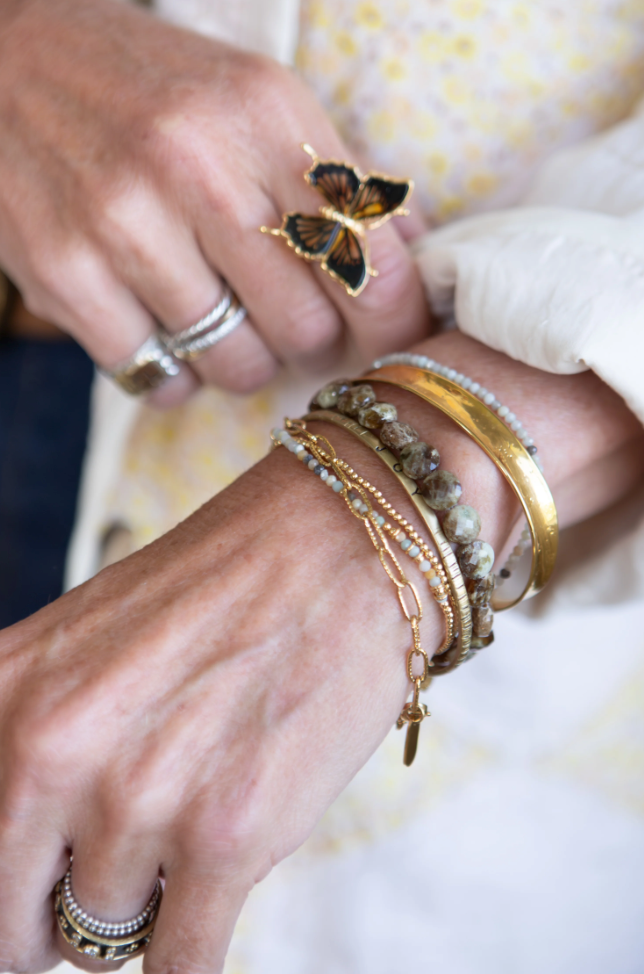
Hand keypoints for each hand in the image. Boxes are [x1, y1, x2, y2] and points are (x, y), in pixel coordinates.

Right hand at [0, 0, 429, 405]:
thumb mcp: (256, 102)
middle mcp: (197, 168)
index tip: (394, 338)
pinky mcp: (64, 276)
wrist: (10, 63)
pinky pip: (161, 381)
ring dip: (240, 357)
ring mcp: (123, 225)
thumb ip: (340, 184)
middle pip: (306, 330)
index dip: (395, 320)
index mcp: (265, 117)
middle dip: (306, 337)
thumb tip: (414, 262)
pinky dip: (177, 373)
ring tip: (219, 313)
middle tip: (281, 311)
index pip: (369, 261)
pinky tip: (167, 330)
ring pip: (237, 365)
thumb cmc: (153, 94)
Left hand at [0, 333, 640, 973]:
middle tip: (121, 878)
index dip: (14, 886)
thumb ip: (41, 745)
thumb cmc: (229, 588)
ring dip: (153, 901)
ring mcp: (138, 796)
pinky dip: (191, 952)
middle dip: (63, 920)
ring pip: (109, 941)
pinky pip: (179, 967)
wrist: (347, 542)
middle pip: (17, 928)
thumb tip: (29, 865)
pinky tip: (220, 886)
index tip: (42, 894)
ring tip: (205, 813)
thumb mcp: (92, 646)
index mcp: (5, 692)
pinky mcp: (227, 838)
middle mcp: (51, 748)